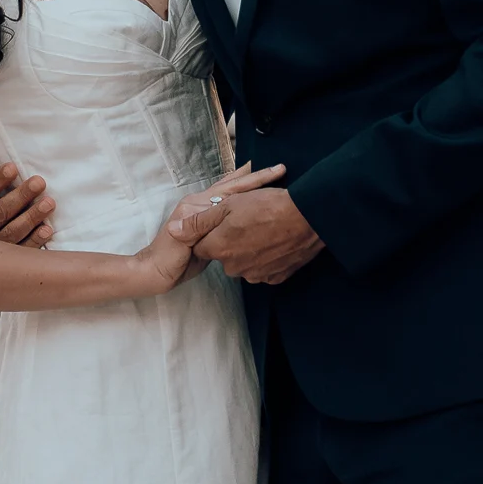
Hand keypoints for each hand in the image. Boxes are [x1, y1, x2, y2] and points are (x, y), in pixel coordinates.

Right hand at [135, 162, 285, 292]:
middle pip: (231, 186)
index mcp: (202, 206)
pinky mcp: (187, 219)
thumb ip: (221, 232)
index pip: (228, 189)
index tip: (272, 171)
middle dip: (256, 177)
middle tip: (280, 169)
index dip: (248, 179)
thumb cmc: (182, 259)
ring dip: (250, 186)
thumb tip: (243, 231)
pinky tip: (249, 201)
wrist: (156, 270)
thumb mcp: (207, 243)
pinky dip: (234, 205)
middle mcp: (196, 201)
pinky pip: (214, 210)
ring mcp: (191, 208)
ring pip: (226, 194)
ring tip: (273, 178)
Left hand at [170, 182, 322, 285]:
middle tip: (247, 221)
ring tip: (265, 229)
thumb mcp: (227, 205)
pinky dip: (267, 258)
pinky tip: (276, 241)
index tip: (225, 219)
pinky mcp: (276, 278)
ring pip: (244, 263)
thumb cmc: (267, 206)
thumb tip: (173, 230)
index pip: (202, 245)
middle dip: (230, 241)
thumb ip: (198, 221)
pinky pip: (264, 269)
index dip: (210, 231)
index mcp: (219, 248)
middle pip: (224, 256)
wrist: (309, 217)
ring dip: (249, 250)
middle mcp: (234, 267)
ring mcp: (256, 275)